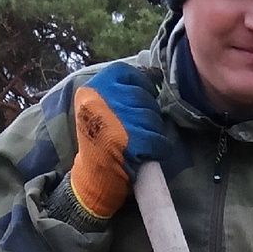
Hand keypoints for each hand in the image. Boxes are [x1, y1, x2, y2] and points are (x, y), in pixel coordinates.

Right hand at [69, 64, 168, 218]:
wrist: (93, 178)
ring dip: (154, 132)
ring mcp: (115, 121)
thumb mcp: (100, 109)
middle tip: (140, 129)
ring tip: (143, 142)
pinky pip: (158, 140)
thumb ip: (121, 90)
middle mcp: (101, 101)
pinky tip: (151, 153)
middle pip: (142, 96)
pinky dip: (160, 148)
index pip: (125, 72)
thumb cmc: (100, 142)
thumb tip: (155, 75)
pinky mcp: (128, 142)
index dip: (141, 85)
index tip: (141, 100)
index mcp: (92, 89)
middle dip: (148, 114)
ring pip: (152, 118)